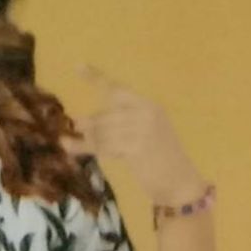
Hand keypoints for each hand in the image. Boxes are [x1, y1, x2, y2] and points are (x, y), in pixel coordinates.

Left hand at [60, 62, 206, 204]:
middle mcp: (146, 112)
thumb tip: (86, 126)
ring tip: (69, 143)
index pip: (118, 89)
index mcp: (149, 106)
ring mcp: (142, 128)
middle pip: (106, 113)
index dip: (96, 78)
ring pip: (103, 130)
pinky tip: (75, 150)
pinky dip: (88, 148)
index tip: (77, 67)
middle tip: (75, 129)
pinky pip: (105, 146)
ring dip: (86, 139)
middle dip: (89, 124)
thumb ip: (121, 128)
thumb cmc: (161, 163)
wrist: (180, 183)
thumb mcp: (143, 138)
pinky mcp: (136, 147)